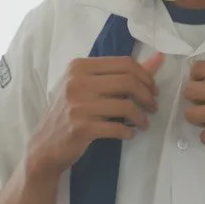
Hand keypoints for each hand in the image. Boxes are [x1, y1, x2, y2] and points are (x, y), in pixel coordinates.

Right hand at [27, 52, 164, 176]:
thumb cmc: (71, 112)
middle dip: (147, 95)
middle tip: (152, 107)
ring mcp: (78, 105)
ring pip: (126, 105)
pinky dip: (129, 132)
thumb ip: (123, 73)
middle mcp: (77, 82)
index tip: (153, 90)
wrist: (45, 145)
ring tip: (143, 123)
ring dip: (141, 117)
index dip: (146, 76)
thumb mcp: (91, 87)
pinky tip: (129, 134)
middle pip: (128, 81)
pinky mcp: (81, 127)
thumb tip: (159, 58)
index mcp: (80, 66)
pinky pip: (117, 127)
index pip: (124, 63)